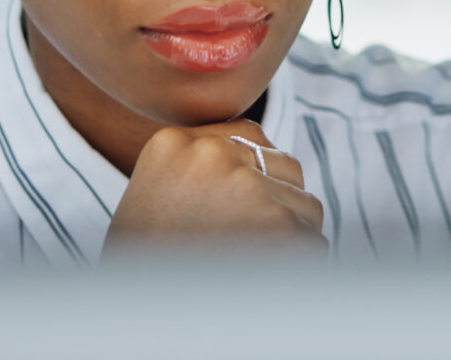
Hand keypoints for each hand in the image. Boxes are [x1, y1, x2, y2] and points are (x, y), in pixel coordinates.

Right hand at [103, 120, 325, 257]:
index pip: (248, 137)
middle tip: (250, 241)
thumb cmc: (148, 262)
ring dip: (292, 234)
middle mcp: (210, 154)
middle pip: (283, 164)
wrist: (137, 312)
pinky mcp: (278, 223)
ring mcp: (246, 185)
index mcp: (174, 142)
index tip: (239, 210)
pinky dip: (299, 266)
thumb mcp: (159, 195)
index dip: (257, 175)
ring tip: (252, 262)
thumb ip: (204, 169)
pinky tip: (264, 279)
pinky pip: (313, 242)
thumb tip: (264, 158)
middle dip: (280, 201)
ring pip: (304, 204)